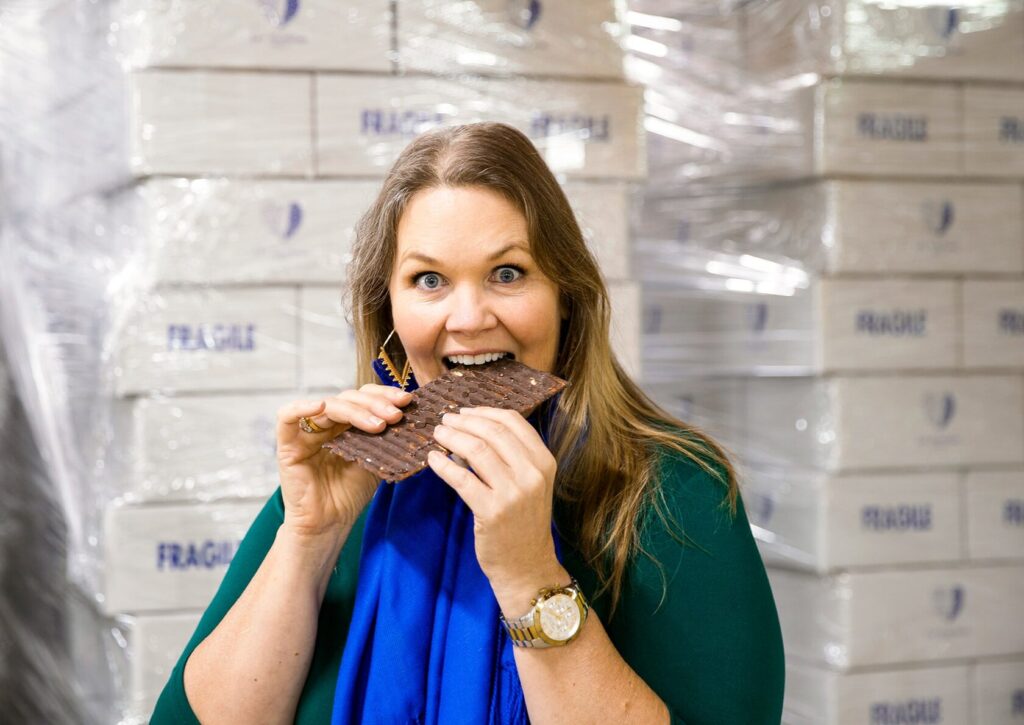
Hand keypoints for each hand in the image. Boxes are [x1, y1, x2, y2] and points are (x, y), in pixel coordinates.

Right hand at [275, 384, 412, 541]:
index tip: (406, 401)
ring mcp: (306, 432)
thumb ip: (386, 437)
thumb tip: (412, 417)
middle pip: (349, 397)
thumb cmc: (351, 494)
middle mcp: (327, 423)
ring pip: (328, 405)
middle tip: (396, 415)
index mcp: (347, 424)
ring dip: (356, 410)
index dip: (384, 395)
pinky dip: (302, 407)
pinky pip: (286, 417)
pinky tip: (321, 405)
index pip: (364, 397)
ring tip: (379, 424)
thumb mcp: (376, 460)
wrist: (330, 524)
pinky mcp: (287, 445)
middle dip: (376, 403)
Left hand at [428, 407, 564, 609]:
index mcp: (544, 462)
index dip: (484, 411)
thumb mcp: (532, 484)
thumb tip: (476, 427)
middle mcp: (532, 474)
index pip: (513, 421)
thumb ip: (514, 457)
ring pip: (476, 450)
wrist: (527, 565)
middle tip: (445, 420)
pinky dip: (443, 465)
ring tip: (438, 435)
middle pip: (492, 432)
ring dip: (452, 437)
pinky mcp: (492, 511)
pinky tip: (433, 459)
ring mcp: (513, 493)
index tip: (465, 411)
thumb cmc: (524, 522)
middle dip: (464, 421)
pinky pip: (461, 478)